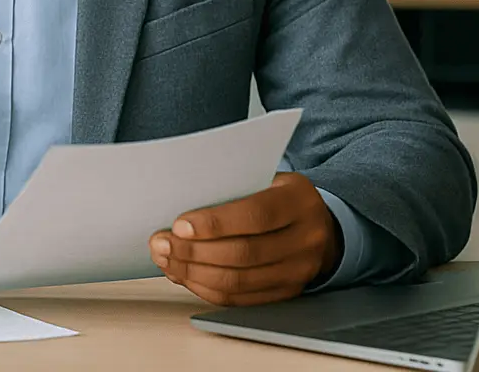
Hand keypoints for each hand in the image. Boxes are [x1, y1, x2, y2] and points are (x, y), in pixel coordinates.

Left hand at [148, 172, 341, 306]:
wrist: (318, 224)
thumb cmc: (278, 196)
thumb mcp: (266, 179)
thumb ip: (233, 189)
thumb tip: (179, 206)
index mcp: (299, 201)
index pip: (256, 215)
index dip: (215, 223)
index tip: (178, 224)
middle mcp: (305, 239)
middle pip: (244, 253)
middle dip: (194, 251)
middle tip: (160, 244)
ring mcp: (298, 271)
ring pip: (239, 281)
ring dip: (194, 273)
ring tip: (166, 259)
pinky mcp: (286, 293)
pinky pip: (240, 299)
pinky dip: (206, 289)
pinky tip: (185, 275)